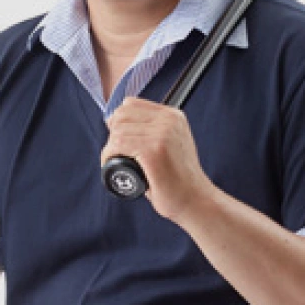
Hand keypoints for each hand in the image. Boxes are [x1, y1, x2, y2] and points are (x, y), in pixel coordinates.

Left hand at [100, 97, 214, 222]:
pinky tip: (111, 167)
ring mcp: (162, 135)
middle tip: (117, 153)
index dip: (118, 120)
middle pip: (122, 115)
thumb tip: (119, 121)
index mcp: (173, 116)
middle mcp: (169, 121)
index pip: (131, 104)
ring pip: (118, 131)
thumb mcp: (172, 143)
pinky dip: (108, 156)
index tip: (117, 137)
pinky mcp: (153, 151)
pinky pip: (117, 145)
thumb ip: (154, 130)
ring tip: (115, 162)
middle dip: (113, 134)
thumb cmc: (179, 178)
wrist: (196, 200)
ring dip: (111, 148)